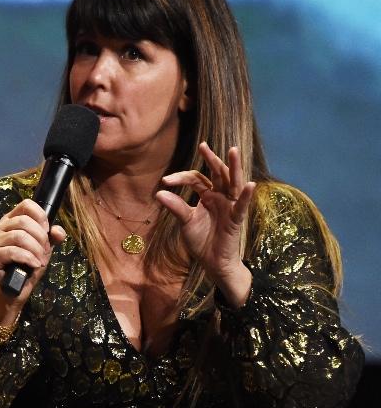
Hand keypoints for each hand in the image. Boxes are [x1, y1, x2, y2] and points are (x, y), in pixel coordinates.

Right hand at [0, 199, 66, 321]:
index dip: (40, 216)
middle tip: (45, 252)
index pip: (26, 205)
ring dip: (35, 249)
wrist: (18, 288)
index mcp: (11, 220)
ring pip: (19, 236)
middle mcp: (0, 228)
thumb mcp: (45, 248)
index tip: (47, 231)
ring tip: (41, 261)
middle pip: (23, 221)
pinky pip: (12, 251)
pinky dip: (28, 258)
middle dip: (40, 238)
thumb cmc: (29, 265)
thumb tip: (58, 231)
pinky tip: (34, 265)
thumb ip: (52, 237)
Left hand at [156, 142, 254, 305]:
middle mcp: (221, 197)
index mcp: (208, 195)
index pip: (196, 179)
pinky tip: (249, 185)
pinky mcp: (236, 219)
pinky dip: (246, 195)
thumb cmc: (201, 240)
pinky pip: (242, 206)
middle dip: (212, 159)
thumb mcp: (185, 221)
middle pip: (218, 174)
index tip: (166, 181)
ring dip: (234, 167)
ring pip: (233, 183)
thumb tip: (158, 193)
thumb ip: (176, 207)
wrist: (212, 262)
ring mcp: (230, 206)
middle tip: (203, 145)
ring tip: (233, 150)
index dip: (181, 177)